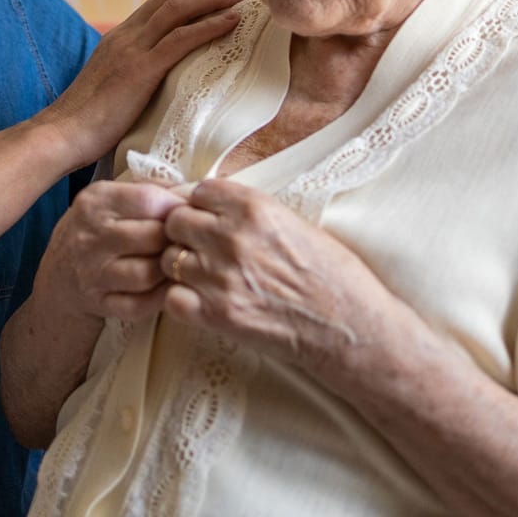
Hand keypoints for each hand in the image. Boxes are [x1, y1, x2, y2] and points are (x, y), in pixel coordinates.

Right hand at [40, 181, 186, 322]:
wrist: (58, 276)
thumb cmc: (97, 230)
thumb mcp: (112, 199)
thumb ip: (151, 189)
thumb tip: (192, 191)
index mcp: (96, 201)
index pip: (147, 199)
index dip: (176, 206)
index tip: (188, 212)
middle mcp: (90, 236)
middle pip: (152, 236)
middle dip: (175, 239)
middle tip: (188, 241)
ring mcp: (92, 273)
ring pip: (148, 273)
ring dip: (169, 270)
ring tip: (177, 264)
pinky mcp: (98, 303)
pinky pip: (140, 304)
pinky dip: (160, 297)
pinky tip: (167, 287)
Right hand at [42, 0, 247, 162]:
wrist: (61, 135)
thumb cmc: (86, 123)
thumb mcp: (111, 88)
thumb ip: (132, 76)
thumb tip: (158, 83)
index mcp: (119, 38)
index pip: (159, 2)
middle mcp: (126, 35)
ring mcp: (132, 50)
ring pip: (178, 9)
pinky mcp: (140, 70)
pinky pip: (181, 39)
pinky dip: (209, 26)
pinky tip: (231, 22)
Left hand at [159, 179, 396, 373]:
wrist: (348, 326)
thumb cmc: (332, 275)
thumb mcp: (295, 222)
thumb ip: (252, 213)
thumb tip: (216, 207)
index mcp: (254, 208)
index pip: (200, 191)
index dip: (203, 206)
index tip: (211, 218)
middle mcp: (231, 237)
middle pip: (176, 222)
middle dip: (186, 233)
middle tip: (203, 249)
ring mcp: (219, 276)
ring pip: (170, 259)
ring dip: (183, 267)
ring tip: (207, 278)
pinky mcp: (215, 314)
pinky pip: (172, 298)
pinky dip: (182, 300)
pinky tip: (204, 302)